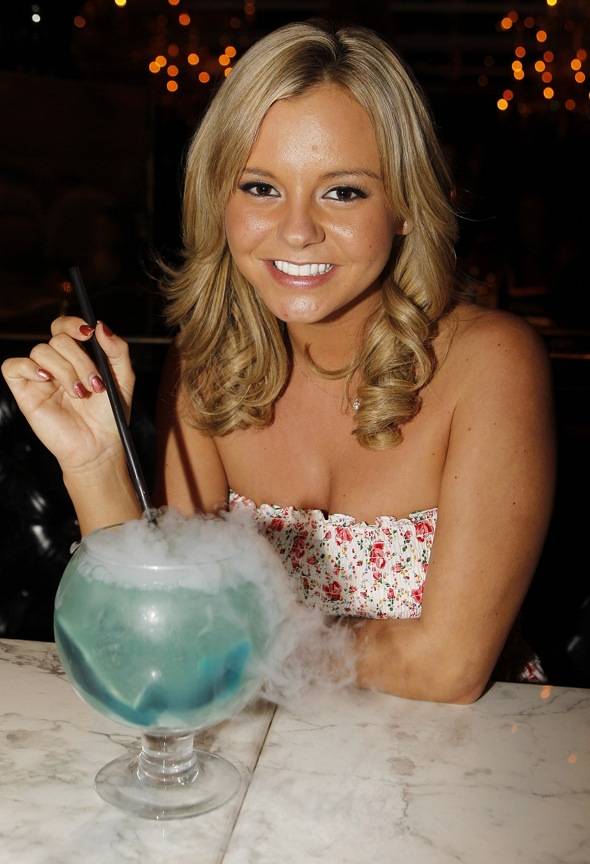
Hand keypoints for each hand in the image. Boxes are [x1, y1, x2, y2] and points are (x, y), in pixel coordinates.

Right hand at [1, 317, 134, 474]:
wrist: (99, 446)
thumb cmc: (109, 414)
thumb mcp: (123, 378)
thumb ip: (117, 349)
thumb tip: (99, 325)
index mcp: (76, 357)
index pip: (64, 327)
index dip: (72, 323)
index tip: (88, 334)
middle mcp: (56, 364)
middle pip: (57, 339)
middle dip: (79, 360)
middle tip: (94, 384)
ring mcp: (39, 377)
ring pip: (41, 351)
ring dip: (65, 370)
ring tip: (79, 394)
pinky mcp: (25, 392)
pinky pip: (12, 366)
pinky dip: (28, 368)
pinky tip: (47, 381)